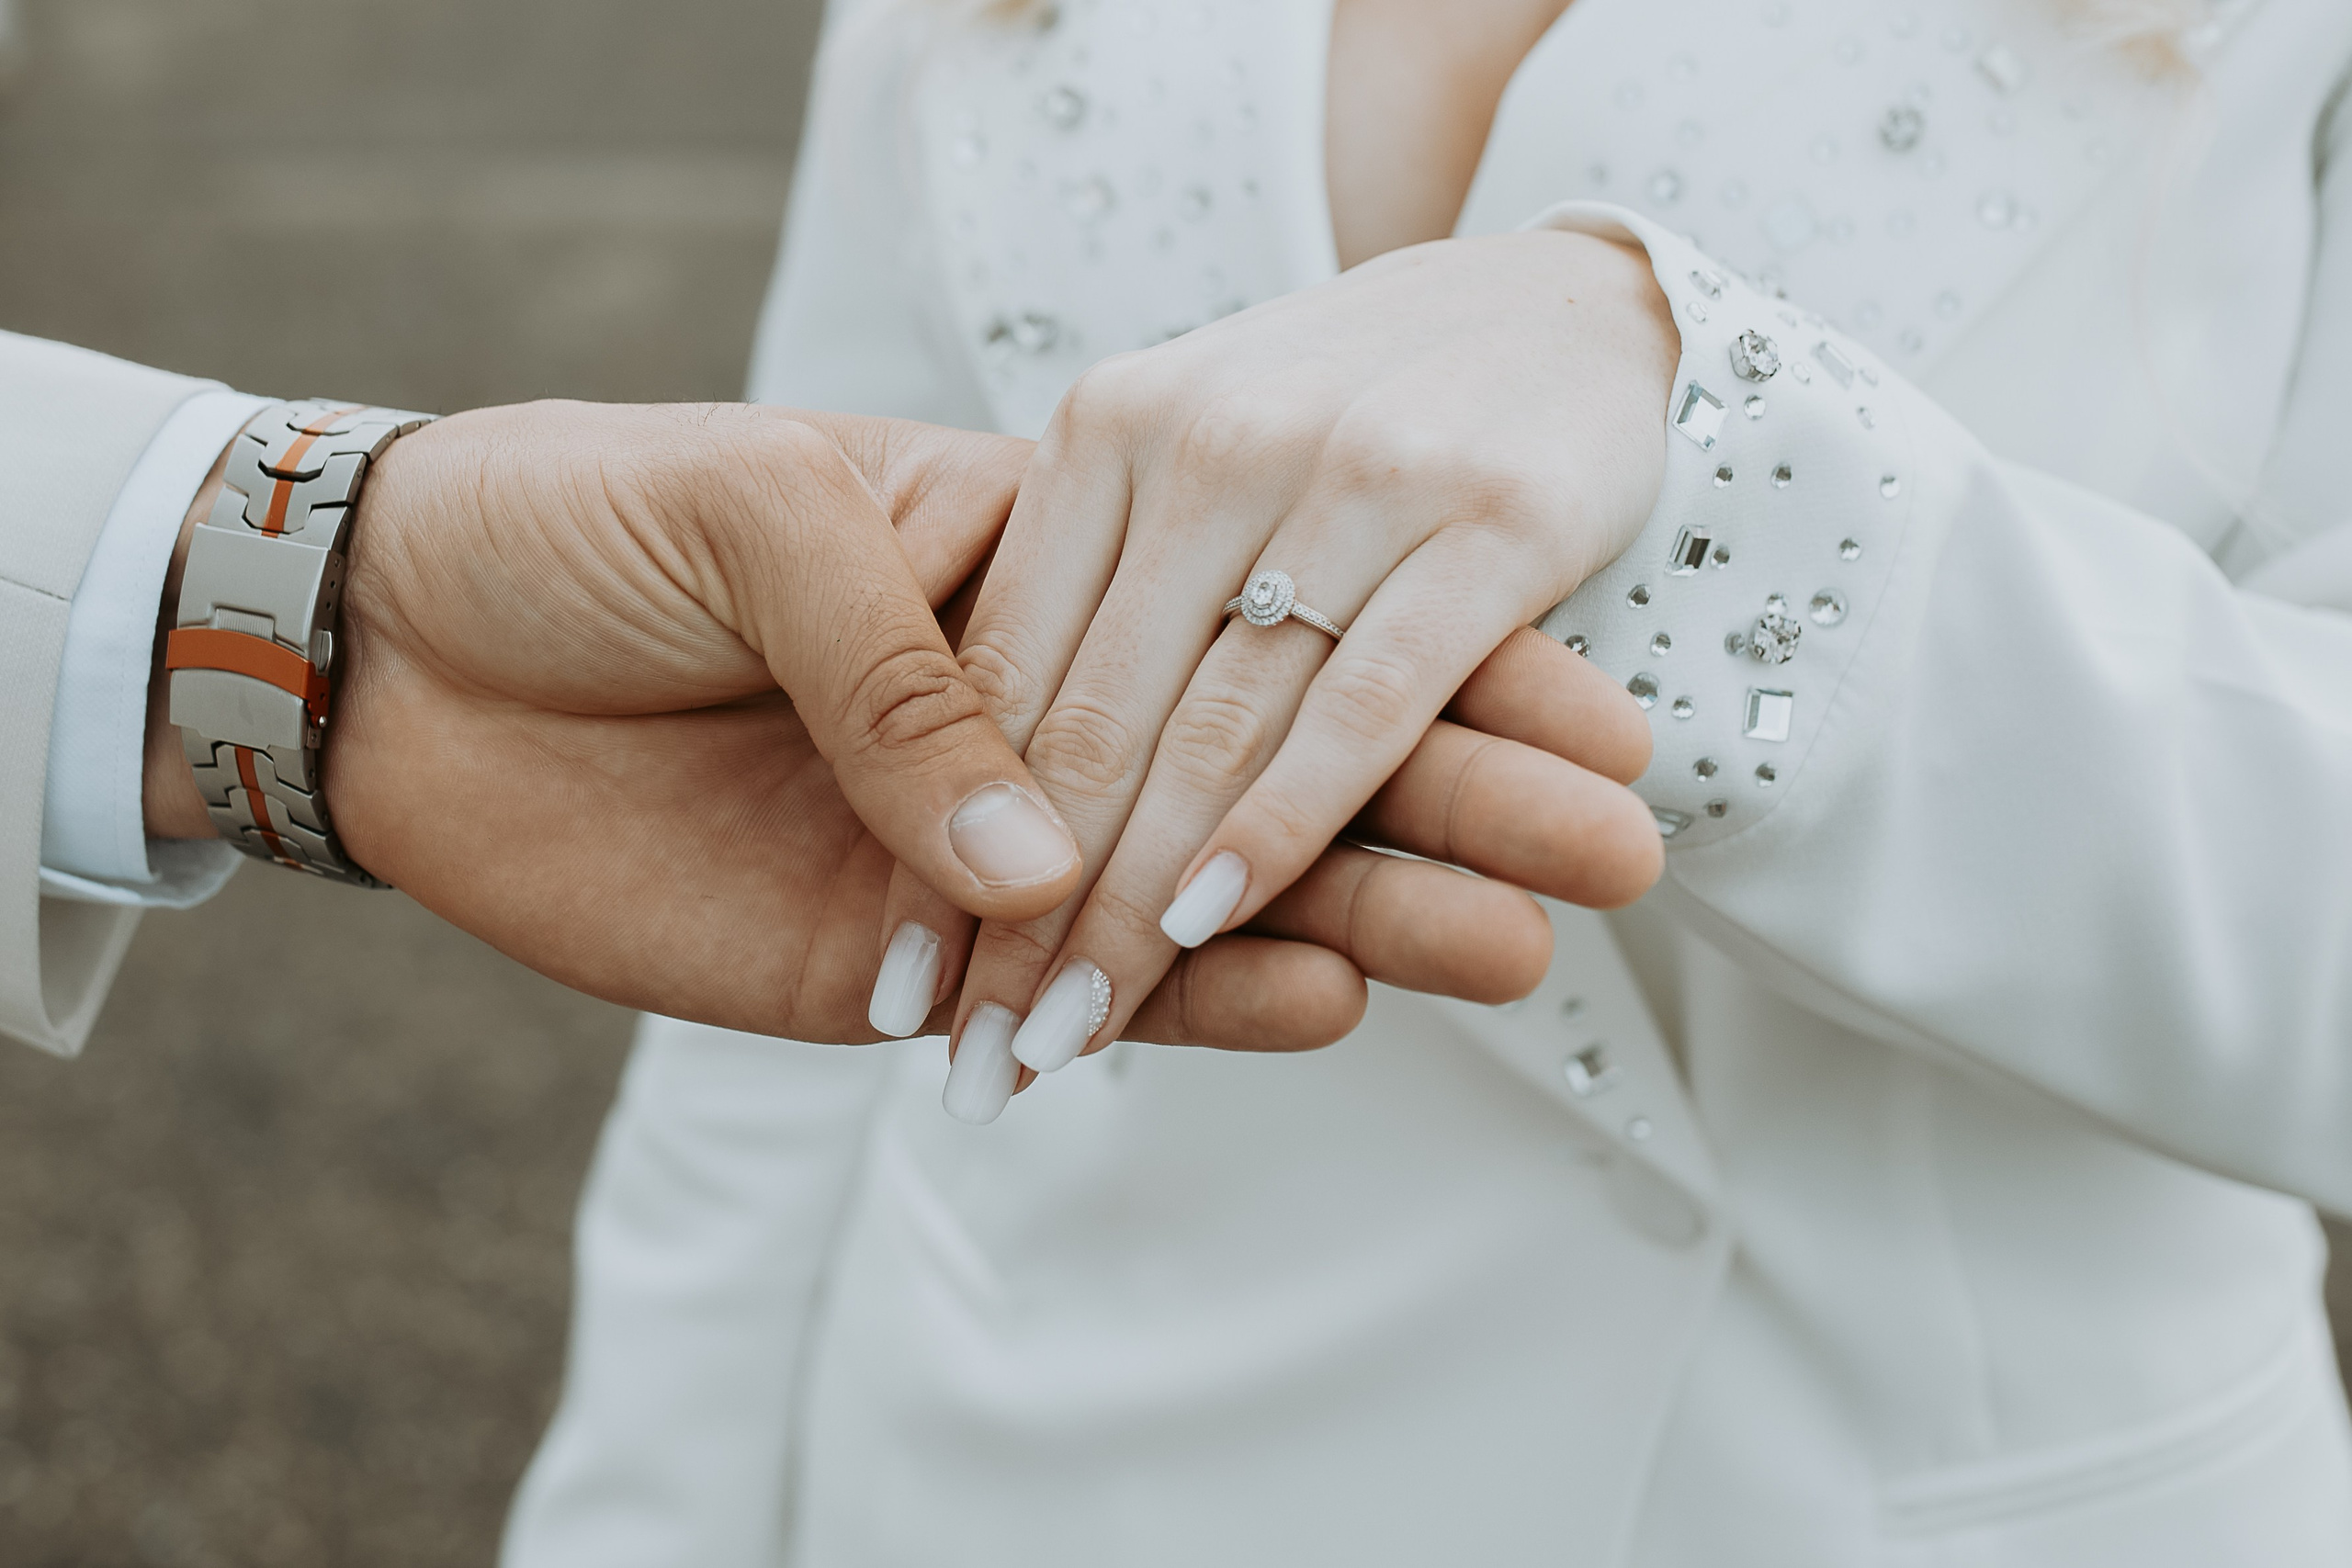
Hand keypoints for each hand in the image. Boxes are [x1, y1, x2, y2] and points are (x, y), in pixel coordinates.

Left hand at [141, 402, 1631, 1052]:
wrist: (389, 637)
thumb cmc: (574, 520)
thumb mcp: (753, 524)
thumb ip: (904, 671)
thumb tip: (1045, 855)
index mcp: (1021, 556)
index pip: (1253, 616)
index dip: (1420, 664)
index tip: (1583, 711)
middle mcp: (1027, 705)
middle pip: (1273, 760)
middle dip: (1451, 806)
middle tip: (1613, 855)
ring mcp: (968, 841)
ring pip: (1198, 890)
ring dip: (1363, 918)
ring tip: (1517, 949)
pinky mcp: (883, 957)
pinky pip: (1060, 989)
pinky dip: (1183, 1007)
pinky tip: (1325, 1002)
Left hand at [886, 228, 1675, 1073]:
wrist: (1573, 296)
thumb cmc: (1335, 400)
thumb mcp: (1178, 456)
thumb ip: (1076, 593)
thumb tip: (996, 820)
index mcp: (1109, 430)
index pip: (1009, 667)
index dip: (949, 834)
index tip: (911, 980)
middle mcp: (1206, 448)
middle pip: (1097, 723)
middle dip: (1029, 913)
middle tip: (979, 1059)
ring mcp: (1346, 478)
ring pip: (1212, 734)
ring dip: (1136, 912)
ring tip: (1062, 1036)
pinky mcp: (1487, 519)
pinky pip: (1361, 703)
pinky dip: (1282, 823)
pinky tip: (1216, 923)